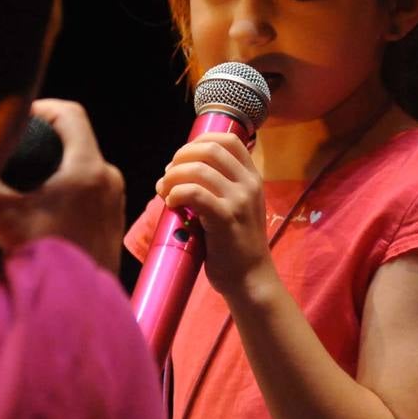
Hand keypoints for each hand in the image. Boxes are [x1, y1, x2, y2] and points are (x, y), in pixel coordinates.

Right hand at [0, 99, 124, 273]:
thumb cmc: (44, 259)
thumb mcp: (2, 218)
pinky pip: (89, 183)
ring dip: (55, 159)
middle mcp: (108, 177)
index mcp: (88, 169)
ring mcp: (114, 198)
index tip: (18, 117)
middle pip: (76, 136)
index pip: (70, 113)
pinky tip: (42, 198)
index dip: (41, 106)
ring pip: (83, 160)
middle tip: (15, 142)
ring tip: (25, 171)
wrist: (78, 307)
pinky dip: (66, 180)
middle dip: (44, 134)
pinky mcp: (112, 216)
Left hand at [155, 132, 271, 296]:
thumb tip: (177, 168)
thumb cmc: (234, 244)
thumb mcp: (235, 206)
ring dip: (173, 177)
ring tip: (165, 192)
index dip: (198, 141)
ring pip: (198, 170)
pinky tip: (171, 204)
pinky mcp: (226, 219)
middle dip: (180, 158)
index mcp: (252, 177)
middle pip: (209, 149)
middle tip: (168, 177)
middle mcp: (249, 184)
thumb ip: (216, 185)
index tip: (181, 158)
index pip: (227, 139)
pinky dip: (176, 193)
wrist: (250, 278)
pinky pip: (194, 193)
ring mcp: (240, 201)